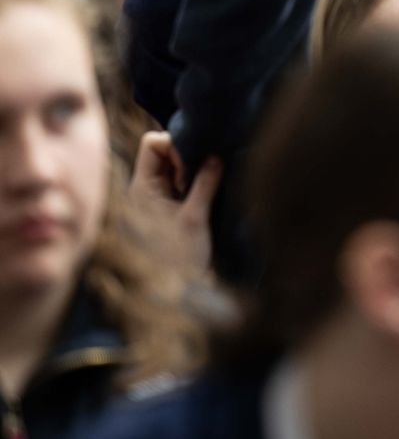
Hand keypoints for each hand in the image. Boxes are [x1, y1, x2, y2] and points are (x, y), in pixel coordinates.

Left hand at [129, 132, 222, 274]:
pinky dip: (196, 182)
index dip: (175, 146)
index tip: (191, 168)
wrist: (176, 295)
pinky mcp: (170, 208)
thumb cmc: (180, 259)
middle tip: (199, 181)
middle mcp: (146, 189)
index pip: (152, 144)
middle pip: (164, 151)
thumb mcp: (195, 218)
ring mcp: (157, 198)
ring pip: (175, 166)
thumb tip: (216, 154)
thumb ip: (205, 182)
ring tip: (202, 193)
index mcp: (141, 188)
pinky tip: (205, 198)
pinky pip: (182, 181)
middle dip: (187, 158)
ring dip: (193, 172)